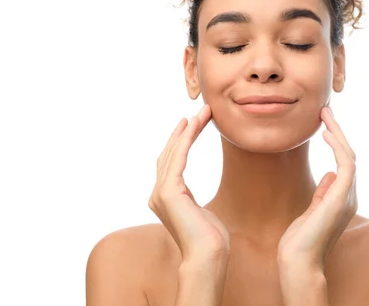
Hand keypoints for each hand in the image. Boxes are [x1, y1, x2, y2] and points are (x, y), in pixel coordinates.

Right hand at [148, 104, 229, 263]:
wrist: (208, 255)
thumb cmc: (210, 239)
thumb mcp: (201, 214)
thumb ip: (192, 202)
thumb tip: (195, 202)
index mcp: (164, 199)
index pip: (171, 163)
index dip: (181, 142)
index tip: (192, 124)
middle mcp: (157, 194)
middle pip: (169, 154)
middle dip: (185, 131)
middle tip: (200, 112)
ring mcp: (160, 193)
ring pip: (173, 152)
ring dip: (188, 130)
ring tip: (202, 113)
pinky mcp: (168, 192)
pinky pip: (177, 158)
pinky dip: (185, 139)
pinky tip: (194, 125)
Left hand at [277, 106, 357, 271]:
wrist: (298, 261)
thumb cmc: (300, 241)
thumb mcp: (312, 211)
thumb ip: (323, 193)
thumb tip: (330, 174)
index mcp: (343, 198)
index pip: (344, 163)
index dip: (336, 142)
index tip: (324, 124)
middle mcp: (349, 195)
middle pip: (348, 155)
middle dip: (338, 131)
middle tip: (325, 110)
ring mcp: (347, 196)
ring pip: (349, 155)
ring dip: (338, 132)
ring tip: (325, 114)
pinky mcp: (341, 196)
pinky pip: (346, 163)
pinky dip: (338, 145)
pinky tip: (326, 132)